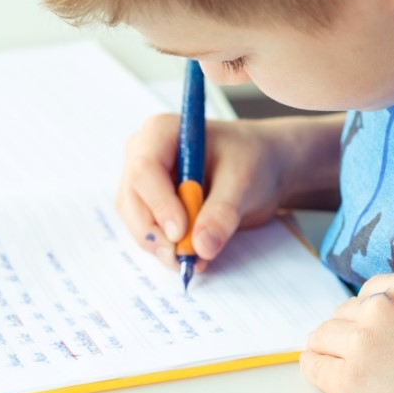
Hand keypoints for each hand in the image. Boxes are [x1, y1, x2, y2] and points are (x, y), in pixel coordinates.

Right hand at [115, 113, 342, 270]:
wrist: (261, 166)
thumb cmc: (251, 159)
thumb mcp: (243, 181)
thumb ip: (222, 213)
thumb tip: (202, 247)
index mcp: (161, 132)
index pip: (144, 169)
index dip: (159, 203)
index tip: (181, 232)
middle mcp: (142, 154)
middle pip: (132, 199)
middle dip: (156, 233)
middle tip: (185, 258)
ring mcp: (143, 182)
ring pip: (136, 220)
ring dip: (161, 245)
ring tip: (194, 260)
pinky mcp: (150, 205)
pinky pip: (148, 231)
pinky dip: (168, 248)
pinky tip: (193, 255)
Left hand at [302, 272, 393, 392]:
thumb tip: (356, 314)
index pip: (368, 292)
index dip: (369, 318)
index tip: (377, 335)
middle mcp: (384, 307)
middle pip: (342, 313)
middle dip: (349, 334)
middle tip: (364, 356)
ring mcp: (365, 341)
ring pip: (323, 335)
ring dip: (330, 350)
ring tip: (343, 365)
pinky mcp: (352, 377)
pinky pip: (315, 364)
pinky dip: (317, 368)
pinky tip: (324, 373)